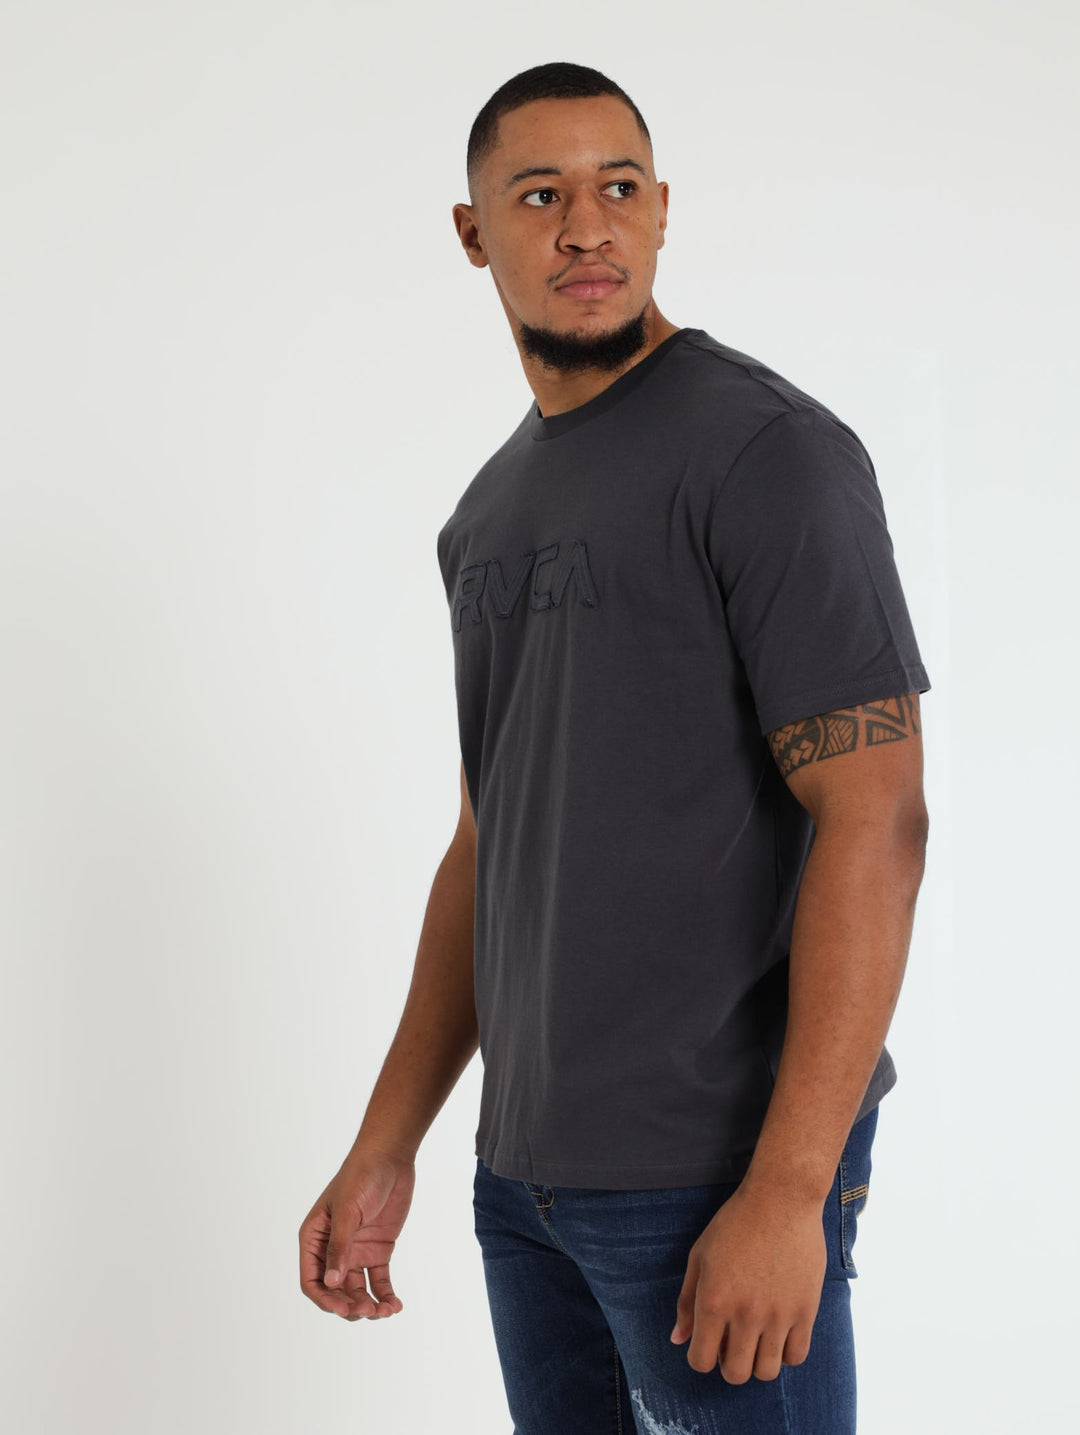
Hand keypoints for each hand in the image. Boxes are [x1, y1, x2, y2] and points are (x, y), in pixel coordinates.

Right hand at [299, 1144, 415, 1320]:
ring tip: (386, 1311)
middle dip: (350, 1306)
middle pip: (336, 1291)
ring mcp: (356, 1251)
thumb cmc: (361, 1176)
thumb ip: (339, 1247)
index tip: (345, 1309)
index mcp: (315, 1238)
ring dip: (369, 1305)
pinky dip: (386, 1295)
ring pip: (358, 1290)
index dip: (325, 1299)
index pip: (312, 1281)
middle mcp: (333, 1249)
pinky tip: (396, 1305)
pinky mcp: (378, 1250)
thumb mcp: (347, 1211)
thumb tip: (331, 1284)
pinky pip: (379, 1281)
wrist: (390, 1156)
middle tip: (369, 1311)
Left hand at [669, 1181, 826, 1382]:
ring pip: (766, 1372)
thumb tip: (678, 1339)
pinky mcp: (805, 1311)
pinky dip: (785, 1353)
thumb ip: (687, 1301)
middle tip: (732, 1342)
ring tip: (756, 1338)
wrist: (781, 1200)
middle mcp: (745, 1314)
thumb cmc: (735, 1224)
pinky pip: (796, 1357)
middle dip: (728, 1364)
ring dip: (757, 1361)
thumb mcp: (700, 1256)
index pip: (701, 1361)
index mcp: (714, 1300)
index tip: (707, 1344)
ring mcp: (778, 1315)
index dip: (700, 1357)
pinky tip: (779, 1333)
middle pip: (735, 1374)